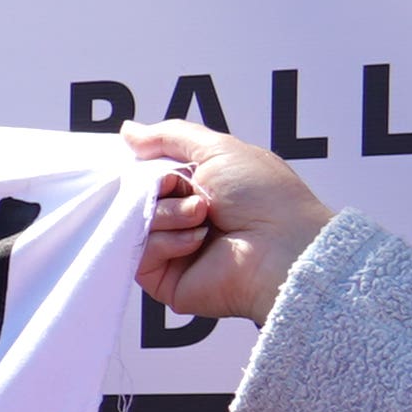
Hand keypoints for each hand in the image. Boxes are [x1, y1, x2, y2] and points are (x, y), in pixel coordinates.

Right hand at [126, 121, 335, 325]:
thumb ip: (170, 136)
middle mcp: (186, 218)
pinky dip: (166, 241)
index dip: (145, 165)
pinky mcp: (165, 278)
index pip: (150, 173)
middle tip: (183, 187)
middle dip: (158, 186)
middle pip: (138, 196)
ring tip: (201, 214)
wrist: (281, 247)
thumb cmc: (265, 197)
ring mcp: (174, 250)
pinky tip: (197, 241)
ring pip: (137, 222)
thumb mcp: (218, 149)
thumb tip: (129, 132)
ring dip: (168, 212)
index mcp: (201, 187)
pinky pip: (140, 253)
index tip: (145, 159)